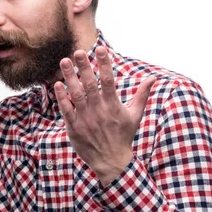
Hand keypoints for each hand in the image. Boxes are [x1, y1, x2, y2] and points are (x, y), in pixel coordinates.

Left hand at [54, 46, 156, 184]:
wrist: (111, 162)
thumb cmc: (123, 136)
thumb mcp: (135, 115)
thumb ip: (141, 95)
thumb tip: (153, 78)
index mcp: (114, 106)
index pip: (109, 80)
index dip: (105, 64)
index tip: (101, 49)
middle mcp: (99, 111)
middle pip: (90, 85)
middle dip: (84, 67)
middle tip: (77, 51)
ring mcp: (85, 119)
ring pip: (76, 94)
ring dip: (70, 77)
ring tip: (64, 61)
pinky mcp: (74, 127)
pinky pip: (66, 110)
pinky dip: (62, 97)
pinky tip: (57, 84)